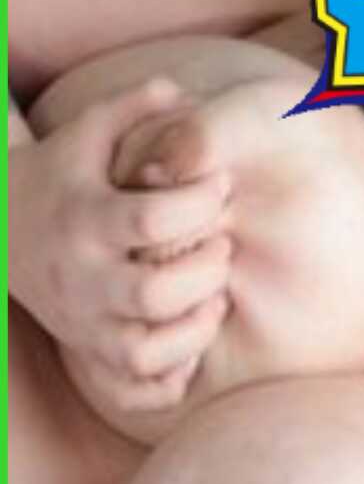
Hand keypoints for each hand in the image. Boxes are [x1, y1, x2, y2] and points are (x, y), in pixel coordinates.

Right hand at [9, 79, 229, 411]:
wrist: (0, 229)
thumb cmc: (58, 178)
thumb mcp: (85, 134)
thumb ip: (131, 107)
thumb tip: (182, 92)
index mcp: (85, 219)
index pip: (152, 219)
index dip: (201, 201)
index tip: (220, 186)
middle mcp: (83, 277)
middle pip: (155, 293)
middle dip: (206, 271)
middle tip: (222, 248)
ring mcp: (84, 323)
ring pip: (146, 353)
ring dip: (195, 329)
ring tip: (212, 298)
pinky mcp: (91, 352)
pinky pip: (134, 390)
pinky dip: (170, 379)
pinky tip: (189, 342)